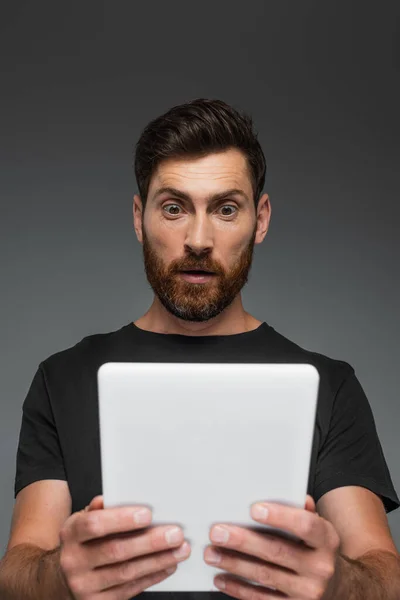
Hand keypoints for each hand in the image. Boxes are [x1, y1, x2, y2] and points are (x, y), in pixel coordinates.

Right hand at [59, 495, 190, 598]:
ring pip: (126, 573)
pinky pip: (130, 589)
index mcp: (71, 534)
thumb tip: (110, 498)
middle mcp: (74, 561)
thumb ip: (98, 510)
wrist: (59, 578)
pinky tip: (168, 565)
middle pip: (115, 550)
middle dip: (150, 542)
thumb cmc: (81, 542)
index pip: (94, 525)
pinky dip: (152, 576)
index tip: (147, 514)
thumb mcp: (81, 521)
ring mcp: (84, 586)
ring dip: (158, 561)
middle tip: (175, 534)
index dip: (122, 519)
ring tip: (179, 549)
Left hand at [204, 495, 339, 598]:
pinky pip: (262, 599)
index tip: (254, 509)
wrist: (338, 588)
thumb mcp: (320, 529)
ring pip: (265, 575)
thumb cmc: (318, 549)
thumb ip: (305, 511)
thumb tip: (293, 494)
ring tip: (212, 553)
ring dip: (234, 563)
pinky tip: (221, 578)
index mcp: (327, 540)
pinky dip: (238, 588)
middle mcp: (320, 567)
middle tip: (218, 532)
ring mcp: (307, 592)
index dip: (280, 516)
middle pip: (277, 551)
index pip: (306, 525)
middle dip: (243, 540)